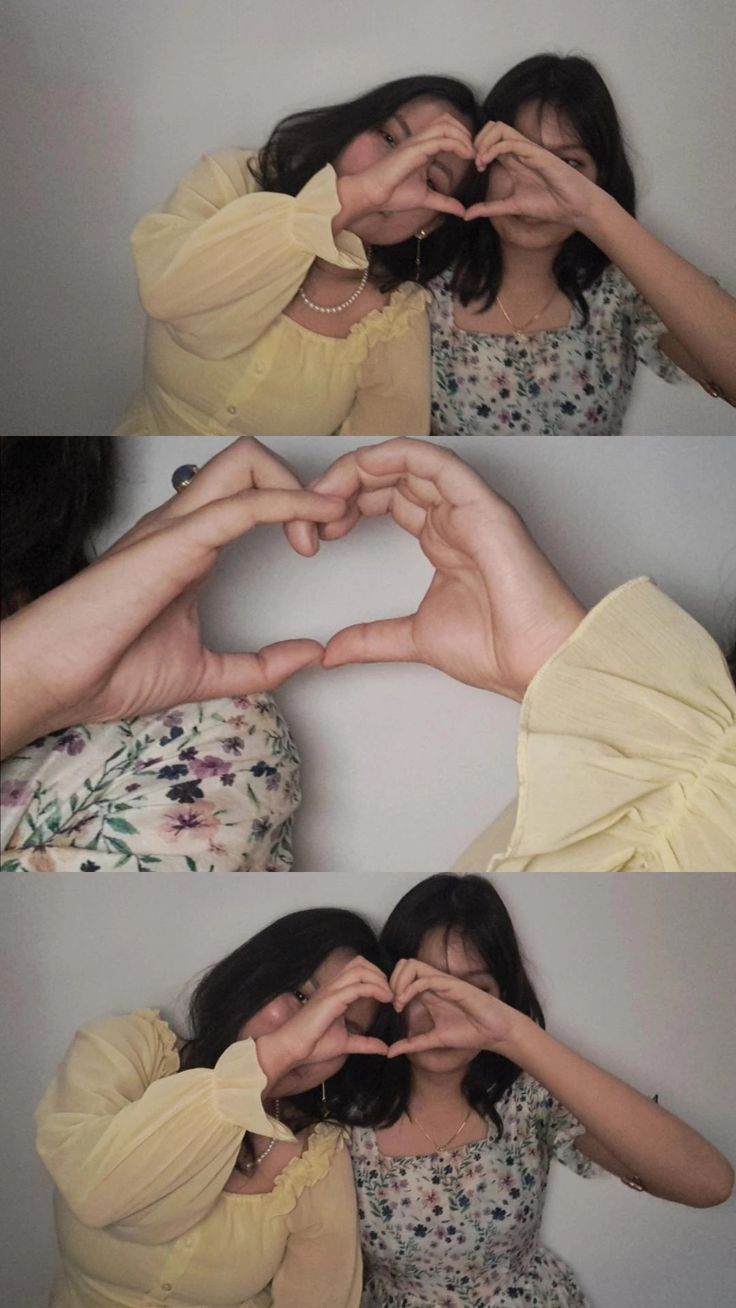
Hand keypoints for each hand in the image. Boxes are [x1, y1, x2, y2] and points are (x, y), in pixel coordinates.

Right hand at [0, 438, 346, 756]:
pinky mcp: (174, 541)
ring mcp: (177, 527)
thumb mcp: (205, 673)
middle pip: (250, 459)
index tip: (322, 546)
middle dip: (304, 482)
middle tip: (328, 532)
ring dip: (300, 486)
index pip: (250, 490)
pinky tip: (315, 523)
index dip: (296, 506)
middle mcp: (184, 525)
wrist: (56, 681)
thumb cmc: (109, 670)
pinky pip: (241, 503)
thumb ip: (259, 667)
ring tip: (326, 528)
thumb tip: (309, 656)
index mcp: (190, 545)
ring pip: (247, 463)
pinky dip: (288, 503)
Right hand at [256, 956, 391, 1089]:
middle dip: (380, 973)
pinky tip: (385, 1000)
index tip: (390, 995)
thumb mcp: (346, 1043)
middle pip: (360, 962)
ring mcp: (332, 990)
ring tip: (390, 996)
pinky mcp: (331, 999)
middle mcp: (333, 986)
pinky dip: (375, 989)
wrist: (292, 1049)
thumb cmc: (314, 1044)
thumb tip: (385, 1048)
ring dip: (379, 979)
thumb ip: (365, 1043)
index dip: (377, 976)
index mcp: (335, 991)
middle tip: (391, 993)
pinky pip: (358, 987)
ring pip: (360, 969)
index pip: (358, 969)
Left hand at [309, 439, 585, 698]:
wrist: (535, 663)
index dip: (346, 505)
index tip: (313, 531)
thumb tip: (332, 652)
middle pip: (391, 477)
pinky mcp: (483, 505)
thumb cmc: (496, 650)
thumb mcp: (414, 639)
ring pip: (408, 462)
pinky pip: (437, 462)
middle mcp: (456, 516)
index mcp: (443, 539)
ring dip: (361, 469)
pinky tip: (364, 467)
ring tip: (326, 493)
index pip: (388, 499)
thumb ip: (372, 639)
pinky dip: (397, 456)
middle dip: (344, 486)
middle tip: (308, 510)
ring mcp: (470, 507)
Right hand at [337, 114, 473, 223]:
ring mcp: (417, 142)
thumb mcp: (426, 199)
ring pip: (446, 125)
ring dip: (464, 136)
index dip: (464, 139)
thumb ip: (444, 202)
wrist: (372, 194)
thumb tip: (461, 211)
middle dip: (466, 132)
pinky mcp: (415, 149)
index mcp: (423, 148)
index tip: (475, 157)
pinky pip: (441, 139)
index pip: (447, 130)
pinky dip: (457, 144)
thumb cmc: (393, 195)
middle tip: (477, 152)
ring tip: (474, 153)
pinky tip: (467, 155)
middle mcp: (421, 141)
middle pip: (448, 121)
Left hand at [387, 958, 516, 1057]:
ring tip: (398, 1003)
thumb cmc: (469, 1032)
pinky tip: (404, 1004)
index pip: (402, 976)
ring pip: (412, 965)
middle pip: (404, 964)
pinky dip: (410, 988)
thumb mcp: (434, 1040)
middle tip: (391, 1003)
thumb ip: (413, 1044)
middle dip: (391, 980)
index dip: (390, 987)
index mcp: (428, 992)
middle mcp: (433, 983)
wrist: (494, 1032)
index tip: (389, 1009)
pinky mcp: (452, 985)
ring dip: (399, 981)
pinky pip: (426, 978)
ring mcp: (442, 982)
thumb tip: (390, 1053)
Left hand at [465, 121, 601, 225]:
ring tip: (480, 162)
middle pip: (493, 127)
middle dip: (477, 140)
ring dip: (484, 142)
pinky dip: (494, 148)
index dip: (477, 148)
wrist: (573, 207)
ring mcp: (528, 150)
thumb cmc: (549, 204)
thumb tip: (466, 215)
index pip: (491, 140)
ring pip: (500, 128)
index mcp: (514, 160)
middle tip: (474, 161)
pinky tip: (487, 162)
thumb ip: (489, 208)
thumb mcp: (511, 207)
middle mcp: (519, 151)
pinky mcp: (537, 153)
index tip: (474, 168)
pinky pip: (512, 142)